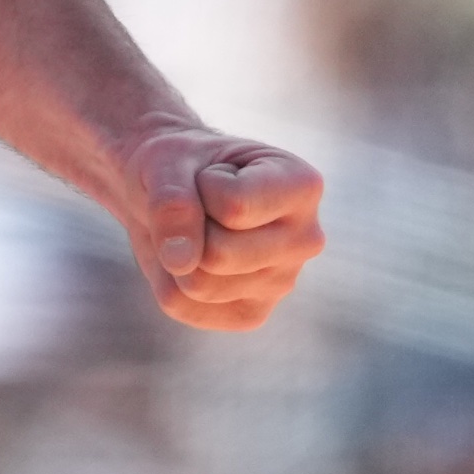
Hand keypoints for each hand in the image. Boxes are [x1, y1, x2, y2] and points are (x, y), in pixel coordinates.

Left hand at [110, 125, 323, 331]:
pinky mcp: (251, 314)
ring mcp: (282, 283)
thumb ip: (172, 201)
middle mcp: (306, 240)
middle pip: (219, 255)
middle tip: (198, 205)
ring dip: (175, 253)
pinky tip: (189, 255)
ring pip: (199, 285)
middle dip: (188, 227)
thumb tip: (181, 263)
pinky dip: (167, 280)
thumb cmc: (180, 164)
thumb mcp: (167, 160)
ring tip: (195, 229)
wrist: (169, 189)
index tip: (211, 174)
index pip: (234, 207)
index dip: (202, 187)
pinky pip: (183, 306)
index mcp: (303, 186)